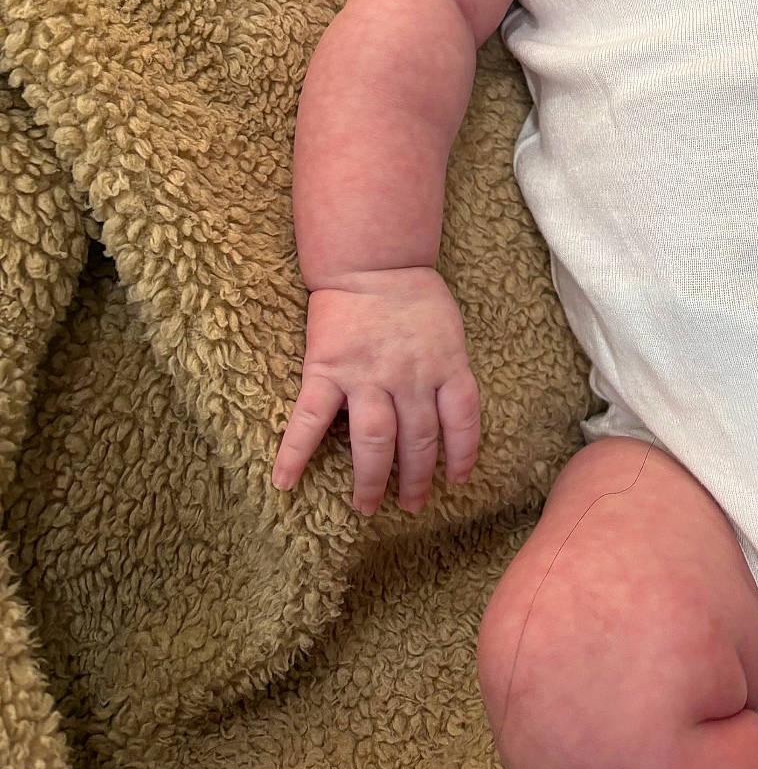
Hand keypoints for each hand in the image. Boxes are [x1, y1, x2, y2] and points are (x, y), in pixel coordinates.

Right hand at [271, 266, 481, 514]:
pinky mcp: (328, 371)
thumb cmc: (415, 297)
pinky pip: (311, 420)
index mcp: (445, 366)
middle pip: (418, 441)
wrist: (371, 262)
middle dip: (415, 480)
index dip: (462, 455)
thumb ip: (447, 372)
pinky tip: (283, 483)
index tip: (455, 481)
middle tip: (411, 505)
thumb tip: (447, 414)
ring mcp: (367, 376)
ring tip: (366, 506)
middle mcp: (410, 377)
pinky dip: (295, 453)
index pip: (462, 421)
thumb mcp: (448, 333)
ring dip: (371, 480)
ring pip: (374, 441)